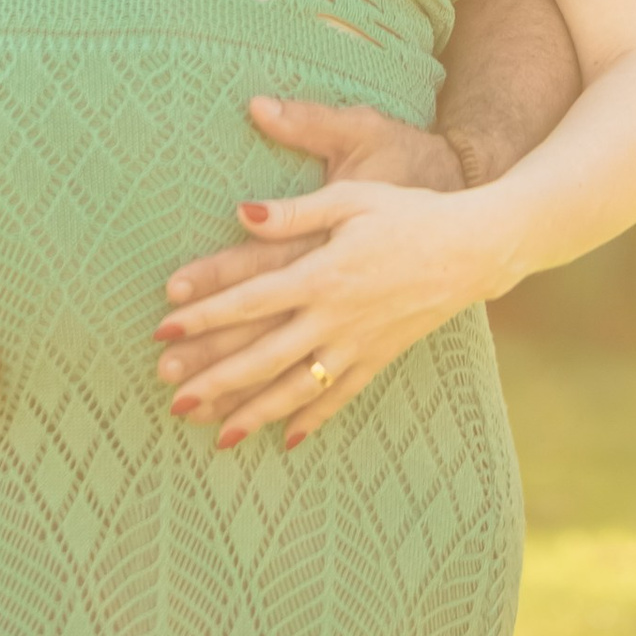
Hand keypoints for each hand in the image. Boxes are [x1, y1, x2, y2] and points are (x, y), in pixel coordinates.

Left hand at [155, 175, 502, 452]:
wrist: (472, 248)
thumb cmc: (407, 213)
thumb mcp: (350, 197)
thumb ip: (294, 212)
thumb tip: (240, 213)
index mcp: (322, 273)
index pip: (249, 299)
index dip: (203, 315)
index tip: (163, 329)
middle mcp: (335, 317)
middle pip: (263, 355)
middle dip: (215, 378)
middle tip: (171, 396)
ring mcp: (358, 344)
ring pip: (297, 388)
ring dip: (254, 412)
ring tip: (215, 434)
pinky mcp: (379, 358)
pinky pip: (340, 397)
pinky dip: (311, 419)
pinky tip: (285, 439)